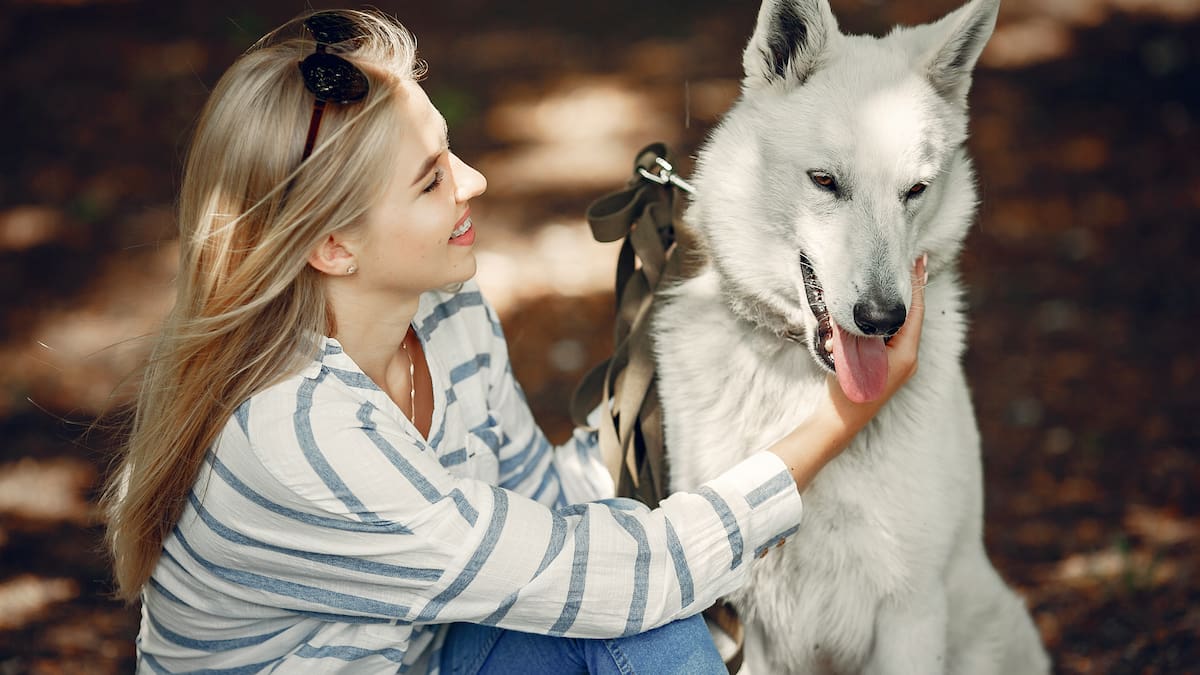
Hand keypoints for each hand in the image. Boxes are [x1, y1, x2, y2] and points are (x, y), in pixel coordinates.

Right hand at [823, 253, 926, 438]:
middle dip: (908, 291)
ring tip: (895, 280)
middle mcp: (908, 358)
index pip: (914, 311)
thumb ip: (856, 331)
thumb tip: (854, 308)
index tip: (917, 261)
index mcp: (905, 354)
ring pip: (902, 326)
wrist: (840, 424)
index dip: (915, 285)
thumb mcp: (851, 356)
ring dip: (897, 306)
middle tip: (909, 263)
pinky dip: (886, 322)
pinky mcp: (889, 368)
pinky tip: (877, 311)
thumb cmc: (847, 392)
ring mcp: (900, 365)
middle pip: (912, 316)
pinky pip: (891, 337)